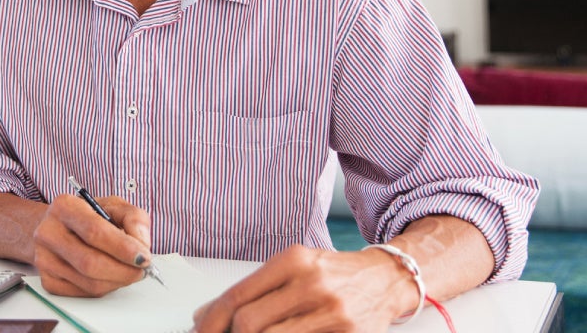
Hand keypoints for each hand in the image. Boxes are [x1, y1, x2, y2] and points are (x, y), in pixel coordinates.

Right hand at [32, 193, 152, 296]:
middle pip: (90, 262)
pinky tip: (110, 276)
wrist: (57, 227)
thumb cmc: (88, 216)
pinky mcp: (47, 280)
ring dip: (117, 281)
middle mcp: (49, 232)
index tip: (143, 257)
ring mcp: (44, 259)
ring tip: (129, 272)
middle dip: (123, 270)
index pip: (94, 231)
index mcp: (64, 207)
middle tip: (142, 270)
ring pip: (89, 282)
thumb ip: (133, 217)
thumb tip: (141, 244)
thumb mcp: (113, 206)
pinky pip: (83, 293)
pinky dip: (104, 288)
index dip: (123, 248)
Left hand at [192, 246, 413, 332]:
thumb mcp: (295, 267)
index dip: (212, 320)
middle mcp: (312, 283)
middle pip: (250, 323)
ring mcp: (331, 312)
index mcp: (293, 260)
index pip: (238, 295)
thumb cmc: (335, 273)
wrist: (388, 278)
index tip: (198, 331)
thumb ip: (254, 288)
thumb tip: (206, 313)